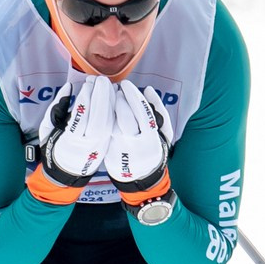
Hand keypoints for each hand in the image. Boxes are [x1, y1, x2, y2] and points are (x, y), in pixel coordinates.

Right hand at [35, 79, 112, 188]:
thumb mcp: (47, 128)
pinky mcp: (107, 145)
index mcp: (69, 142)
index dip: (85, 100)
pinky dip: (114, 110)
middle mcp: (87, 146)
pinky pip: (113, 126)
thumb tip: (68, 87)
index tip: (86, 85)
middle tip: (101, 80)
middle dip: (101, 98)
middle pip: (98, 120)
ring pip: (109, 123)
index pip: (80, 118)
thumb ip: (56, 108)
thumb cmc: (53, 147)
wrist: (65, 174)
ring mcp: (99, 146)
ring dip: (110, 102)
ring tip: (107, 85)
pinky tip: (114, 97)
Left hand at [106, 82, 174, 203]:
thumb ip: (159, 111)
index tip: (126, 84)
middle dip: (118, 99)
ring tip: (104, 94)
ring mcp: (119, 149)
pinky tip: (100, 107)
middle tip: (114, 88)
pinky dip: (101, 116)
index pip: (143, 113)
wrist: (140, 179)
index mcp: (151, 139)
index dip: (134, 96)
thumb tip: (148, 90)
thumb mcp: (164, 133)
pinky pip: (103, 130)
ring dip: (105, 106)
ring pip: (110, 123)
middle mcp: (134, 145)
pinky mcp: (107, 151)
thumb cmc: (153, 149)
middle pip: (125, 117)